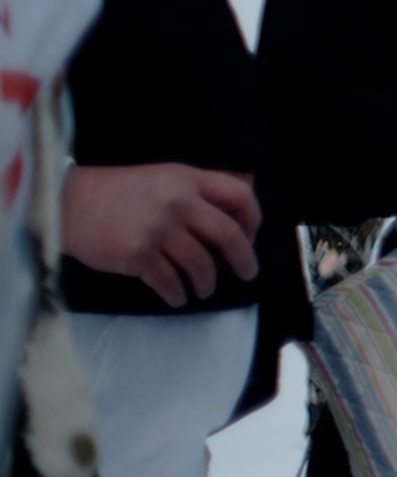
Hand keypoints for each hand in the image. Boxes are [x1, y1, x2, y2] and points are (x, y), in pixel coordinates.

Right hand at [63, 164, 260, 305]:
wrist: (65, 203)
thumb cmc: (113, 193)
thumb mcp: (159, 179)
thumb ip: (192, 195)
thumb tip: (227, 226)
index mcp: (186, 179)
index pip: (239, 195)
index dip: (252, 218)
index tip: (251, 236)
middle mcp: (178, 202)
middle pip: (228, 234)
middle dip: (243, 259)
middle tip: (246, 273)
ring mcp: (158, 229)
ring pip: (201, 264)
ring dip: (207, 282)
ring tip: (203, 289)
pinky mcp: (138, 255)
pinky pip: (170, 281)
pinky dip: (178, 294)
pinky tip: (177, 297)